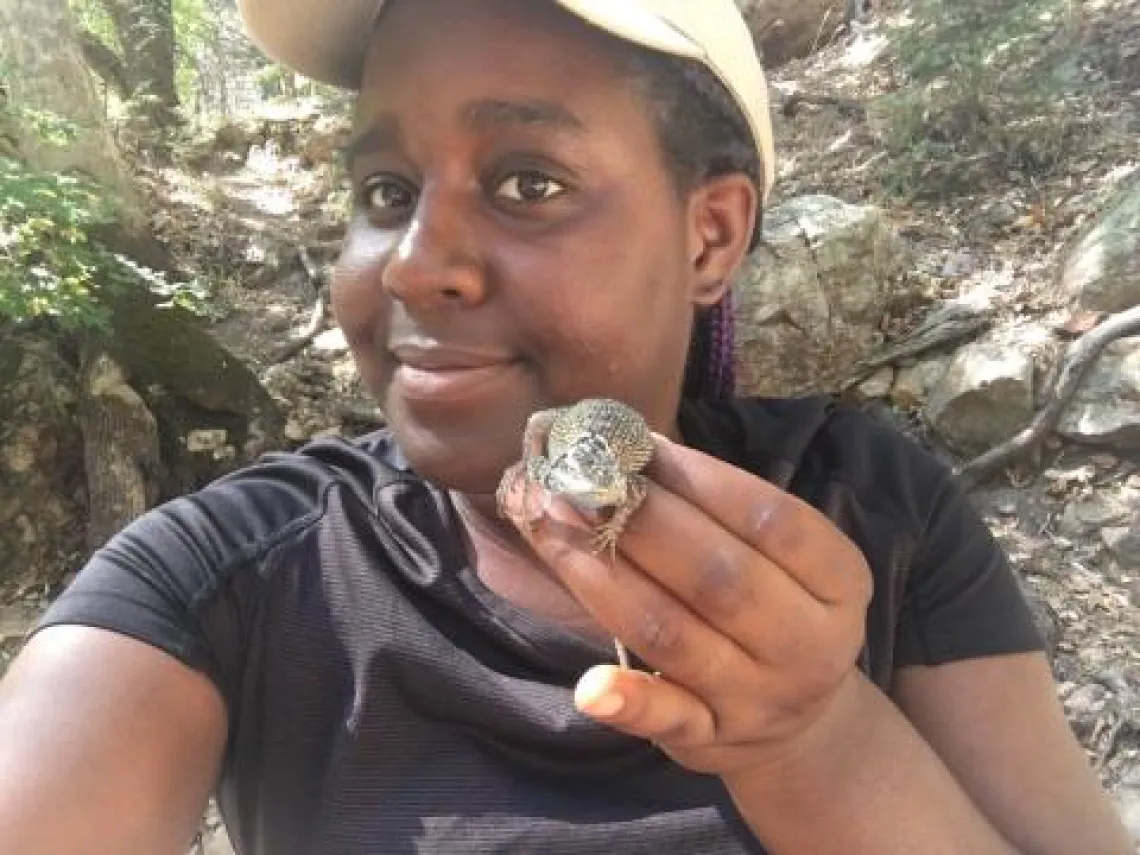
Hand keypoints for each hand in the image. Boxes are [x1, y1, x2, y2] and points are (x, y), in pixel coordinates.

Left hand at [499, 432, 873, 777]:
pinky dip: (628, 702)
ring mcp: (760, 699)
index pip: (771, 520)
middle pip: (719, 577)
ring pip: (673, 635)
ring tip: (552, 529)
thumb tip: (628, 444)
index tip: (635, 446)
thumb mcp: (781, 560)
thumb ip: (721, 509)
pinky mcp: (711, 741)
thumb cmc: (777, 608)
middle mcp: (809, 645)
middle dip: (641, 523)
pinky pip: (668, 720)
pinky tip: (588, 686)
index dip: (700, 480)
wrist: (803, 721)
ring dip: (604, 579)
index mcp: (840, 582)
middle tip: (577, 481)